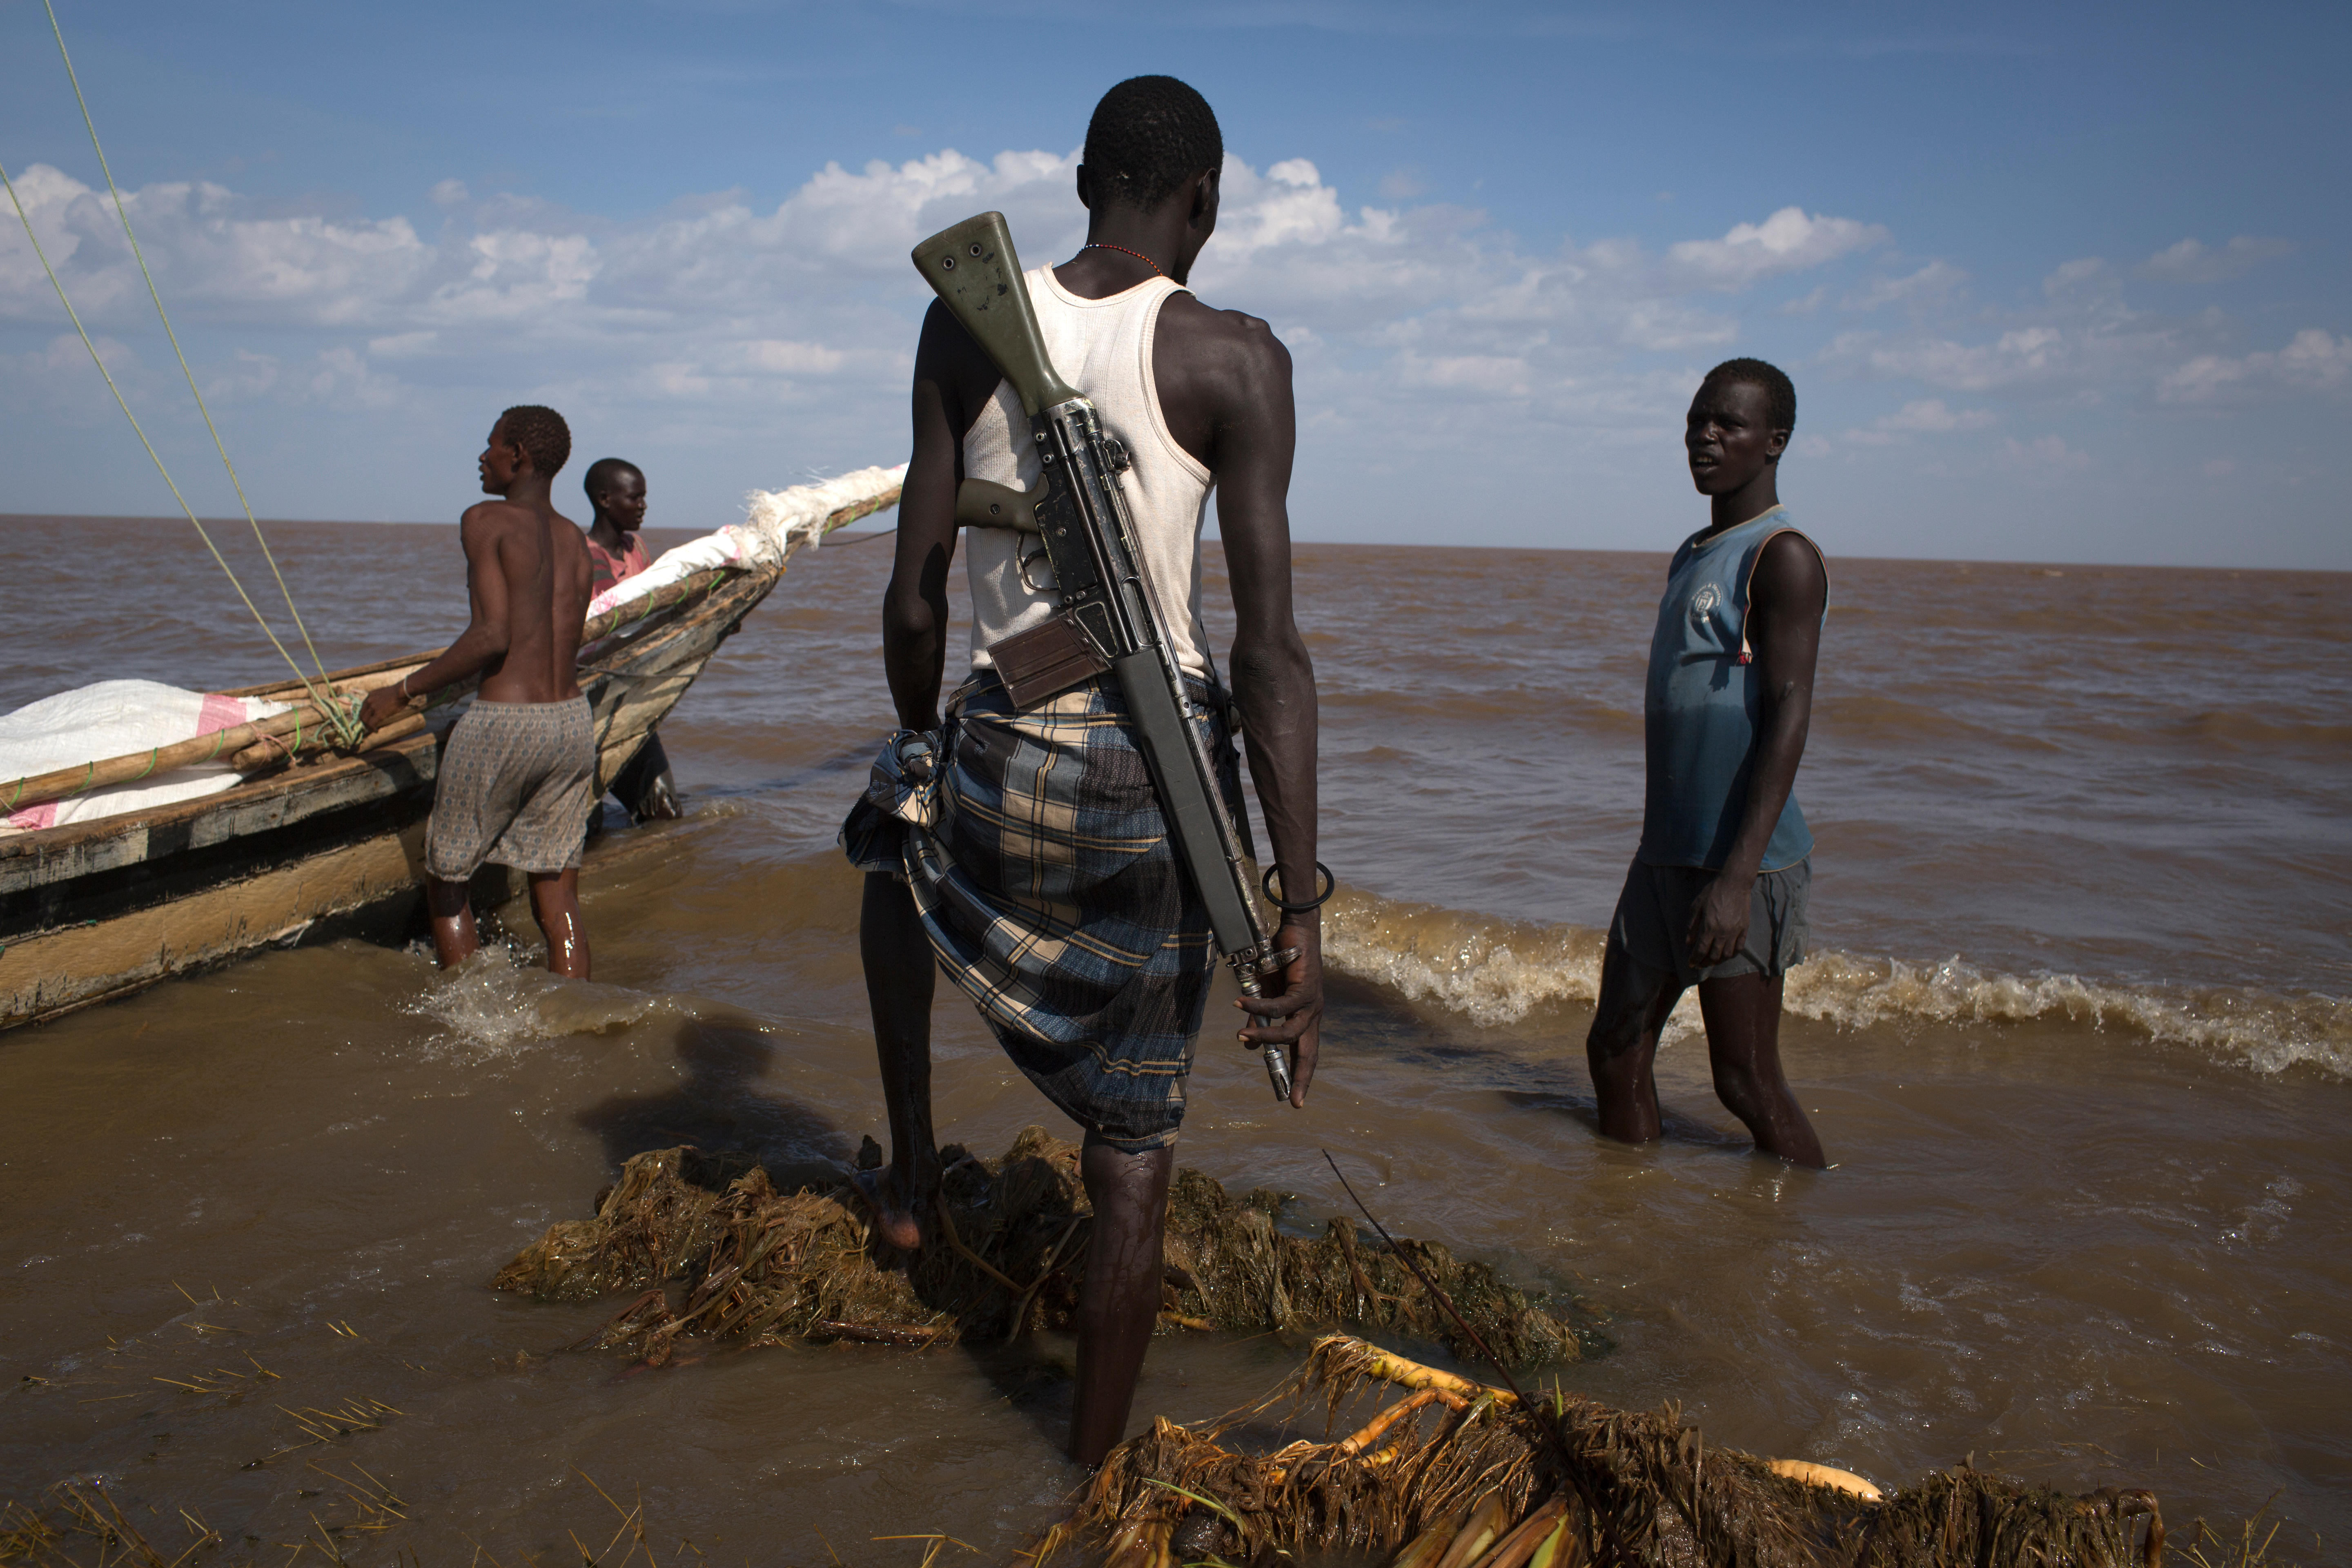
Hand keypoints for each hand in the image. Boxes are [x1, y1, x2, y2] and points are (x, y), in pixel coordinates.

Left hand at [358, 681, 411, 731]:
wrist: (402, 692)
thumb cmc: (398, 693)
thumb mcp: (384, 694)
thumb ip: (379, 699)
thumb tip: (381, 705)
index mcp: (370, 696)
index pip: (363, 708)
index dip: (364, 715)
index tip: (369, 720)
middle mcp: (369, 701)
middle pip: (362, 715)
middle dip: (364, 722)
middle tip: (369, 727)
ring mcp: (373, 707)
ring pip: (365, 720)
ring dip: (368, 727)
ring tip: (372, 730)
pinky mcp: (379, 714)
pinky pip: (371, 723)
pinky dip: (372, 729)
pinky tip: (376, 731)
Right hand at [1233, 920, 1323, 1107]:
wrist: (1296, 931)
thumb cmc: (1281, 962)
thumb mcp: (1266, 995)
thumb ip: (1261, 1020)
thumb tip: (1250, 1045)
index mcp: (1305, 1018)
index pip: (1306, 1053)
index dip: (1301, 1076)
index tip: (1296, 1099)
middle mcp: (1313, 1014)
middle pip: (1309, 1052)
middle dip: (1301, 1076)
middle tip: (1292, 1098)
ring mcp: (1311, 1003)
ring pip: (1290, 1033)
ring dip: (1265, 1036)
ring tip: (1242, 1036)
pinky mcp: (1305, 989)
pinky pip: (1280, 1007)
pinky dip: (1259, 1008)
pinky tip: (1241, 1006)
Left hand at [1686, 871, 1753, 967]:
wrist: (1734, 883)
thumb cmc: (1712, 892)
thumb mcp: (1696, 906)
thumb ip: (1691, 926)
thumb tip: (1688, 943)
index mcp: (1709, 927)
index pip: (1700, 950)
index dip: (1694, 959)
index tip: (1690, 964)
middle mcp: (1723, 932)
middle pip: (1714, 955)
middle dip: (1705, 963)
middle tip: (1700, 964)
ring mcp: (1735, 932)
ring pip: (1727, 955)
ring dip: (1718, 961)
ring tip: (1712, 961)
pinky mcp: (1744, 929)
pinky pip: (1739, 948)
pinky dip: (1732, 954)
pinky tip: (1726, 955)